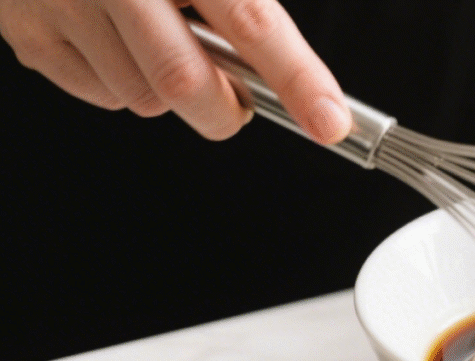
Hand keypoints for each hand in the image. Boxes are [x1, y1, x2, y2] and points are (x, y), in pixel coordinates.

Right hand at [0, 0, 349, 143]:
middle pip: (186, 82)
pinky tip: (120, 44)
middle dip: (224, 109)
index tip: (330, 120)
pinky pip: (101, 95)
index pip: (251, 21)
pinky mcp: (28, 32)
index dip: (297, 78)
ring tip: (164, 44)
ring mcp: (62, 1)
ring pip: (142, 98)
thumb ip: (244, 2)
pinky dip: (125, 86)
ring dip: (171, 94)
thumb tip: (294, 72)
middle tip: (236, 99)